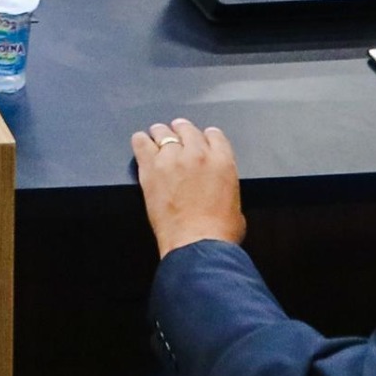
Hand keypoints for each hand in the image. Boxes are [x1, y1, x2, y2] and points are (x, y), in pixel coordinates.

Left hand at [131, 118, 243, 252]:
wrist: (198, 246)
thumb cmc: (219, 233)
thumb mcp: (235, 205)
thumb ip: (225, 187)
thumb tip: (219, 192)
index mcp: (222, 161)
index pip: (213, 135)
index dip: (205, 138)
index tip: (200, 142)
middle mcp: (197, 153)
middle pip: (186, 129)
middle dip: (181, 133)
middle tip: (177, 138)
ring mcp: (172, 158)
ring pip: (162, 132)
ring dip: (161, 136)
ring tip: (157, 140)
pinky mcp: (150, 168)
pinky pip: (141, 143)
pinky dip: (141, 142)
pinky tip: (141, 145)